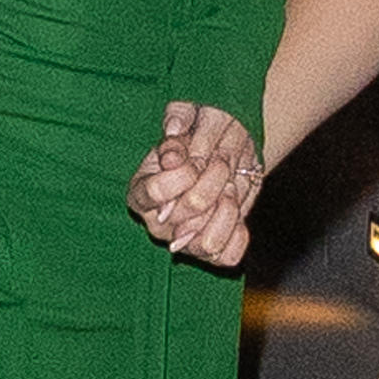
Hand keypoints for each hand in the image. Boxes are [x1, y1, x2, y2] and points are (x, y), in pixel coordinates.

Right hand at [126, 102, 261, 269]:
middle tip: (222, 163)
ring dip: (228, 208)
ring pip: (208, 242)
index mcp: (140, 194)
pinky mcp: (211, 255)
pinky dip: (238, 232)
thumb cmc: (195, 139)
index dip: (184, 172)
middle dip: (215, 177)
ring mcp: (183, 244)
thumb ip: (176, 126)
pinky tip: (235, 211)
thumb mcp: (185, 122)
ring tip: (230, 188)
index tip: (195, 159)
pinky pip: (228, 256)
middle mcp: (157, 225)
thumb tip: (172, 147)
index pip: (155, 190)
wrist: (219, 159)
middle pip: (192, 207)